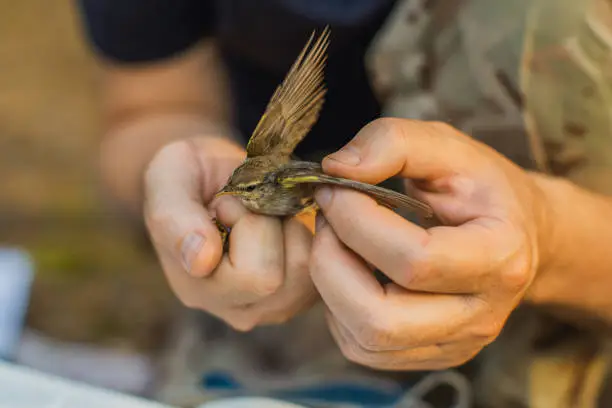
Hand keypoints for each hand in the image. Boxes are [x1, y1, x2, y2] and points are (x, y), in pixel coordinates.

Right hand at [143, 135, 316, 330]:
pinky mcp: (304, 293)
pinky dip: (310, 231)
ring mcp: (274, 305)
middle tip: (245, 205)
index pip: (252, 275)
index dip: (246, 224)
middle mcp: (236, 309)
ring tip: (263, 212)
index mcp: (198, 290)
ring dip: (289, 226)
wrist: (215, 176)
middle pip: (280, 277)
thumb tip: (200, 261)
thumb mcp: (168, 179)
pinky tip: (283, 221)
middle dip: (267, 224)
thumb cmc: (189, 174)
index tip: (223, 203)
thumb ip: (173, 219)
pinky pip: (324, 263)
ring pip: (305, 269)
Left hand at [310, 118, 548, 369]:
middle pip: (381, 319)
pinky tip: (348, 270)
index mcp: (500, 257)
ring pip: (365, 340)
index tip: (333, 189)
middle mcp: (481, 315)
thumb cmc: (480, 188)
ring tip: (335, 241)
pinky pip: (362, 349)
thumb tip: (335, 170)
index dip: (356, 222)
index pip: (413, 260)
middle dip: (332, 262)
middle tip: (325, 219)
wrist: (517, 232)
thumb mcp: (448, 146)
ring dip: (329, 286)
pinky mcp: (431, 355)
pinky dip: (337, 309)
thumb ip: (393, 143)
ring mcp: (456, 343)